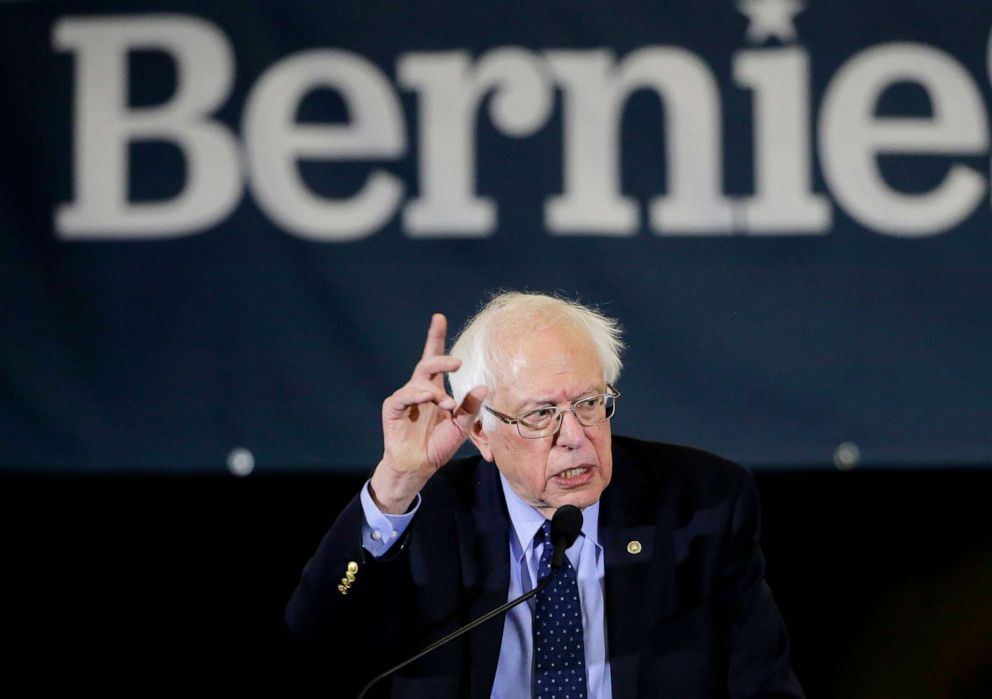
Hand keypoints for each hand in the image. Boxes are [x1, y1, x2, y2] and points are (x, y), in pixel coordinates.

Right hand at [370, 313, 486, 512]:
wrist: (419, 467)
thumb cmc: (438, 445)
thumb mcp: (461, 426)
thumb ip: (470, 406)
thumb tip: (483, 385)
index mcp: (434, 390)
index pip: (434, 359)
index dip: (436, 337)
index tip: (438, 318)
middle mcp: (419, 389)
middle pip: (426, 364)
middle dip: (441, 358)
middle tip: (458, 362)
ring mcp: (405, 398)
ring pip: (419, 381)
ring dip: (436, 391)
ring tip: (447, 405)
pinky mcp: (393, 408)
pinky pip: (404, 396)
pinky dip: (418, 395)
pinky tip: (429, 399)